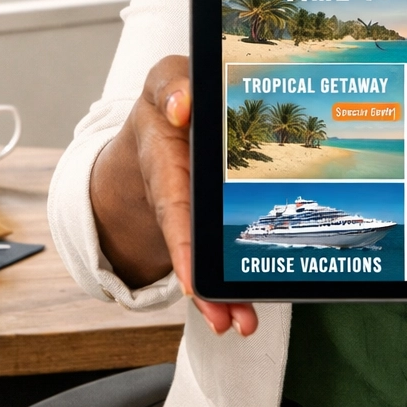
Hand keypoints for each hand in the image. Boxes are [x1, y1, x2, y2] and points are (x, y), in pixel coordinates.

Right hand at [93, 55, 257, 336]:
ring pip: (204, 262)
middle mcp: (176, 198)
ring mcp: (193, 215)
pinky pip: (217, 254)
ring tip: (242, 324)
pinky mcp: (211, 221)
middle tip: (227, 319)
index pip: (174, 208)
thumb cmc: (167, 99)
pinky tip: (246, 310)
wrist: (160, 120)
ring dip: (222, 296)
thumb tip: (182, 106)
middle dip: (207, 288)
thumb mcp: (164, 81)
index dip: (184, 247)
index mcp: (164, 164)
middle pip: (191, 249)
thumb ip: (170, 84)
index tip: (194, 281)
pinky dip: (230, 282)